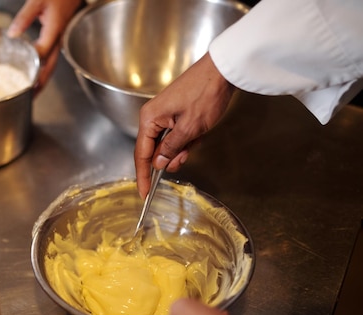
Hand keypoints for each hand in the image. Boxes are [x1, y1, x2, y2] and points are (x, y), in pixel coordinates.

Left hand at [7, 0, 81, 90]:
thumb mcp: (37, 0)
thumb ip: (24, 17)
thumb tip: (13, 34)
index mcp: (54, 30)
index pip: (42, 53)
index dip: (32, 65)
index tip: (22, 75)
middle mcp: (59, 39)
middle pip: (50, 67)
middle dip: (41, 84)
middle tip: (31, 97)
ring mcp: (59, 40)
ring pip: (52, 65)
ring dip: (43, 80)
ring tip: (33, 92)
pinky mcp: (57, 39)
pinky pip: (51, 58)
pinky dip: (44, 69)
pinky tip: (36, 73)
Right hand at [134, 53, 235, 197]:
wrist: (222, 71)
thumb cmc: (205, 93)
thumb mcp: (190, 128)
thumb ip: (171, 149)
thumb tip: (158, 164)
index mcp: (150, 119)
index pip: (141, 155)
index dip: (143, 176)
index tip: (144, 193)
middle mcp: (152, 117)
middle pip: (153, 150)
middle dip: (170, 157)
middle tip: (185, 156)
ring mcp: (163, 114)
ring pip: (167, 144)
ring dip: (181, 148)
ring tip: (196, 138)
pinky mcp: (174, 113)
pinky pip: (175, 135)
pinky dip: (187, 139)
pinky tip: (198, 133)